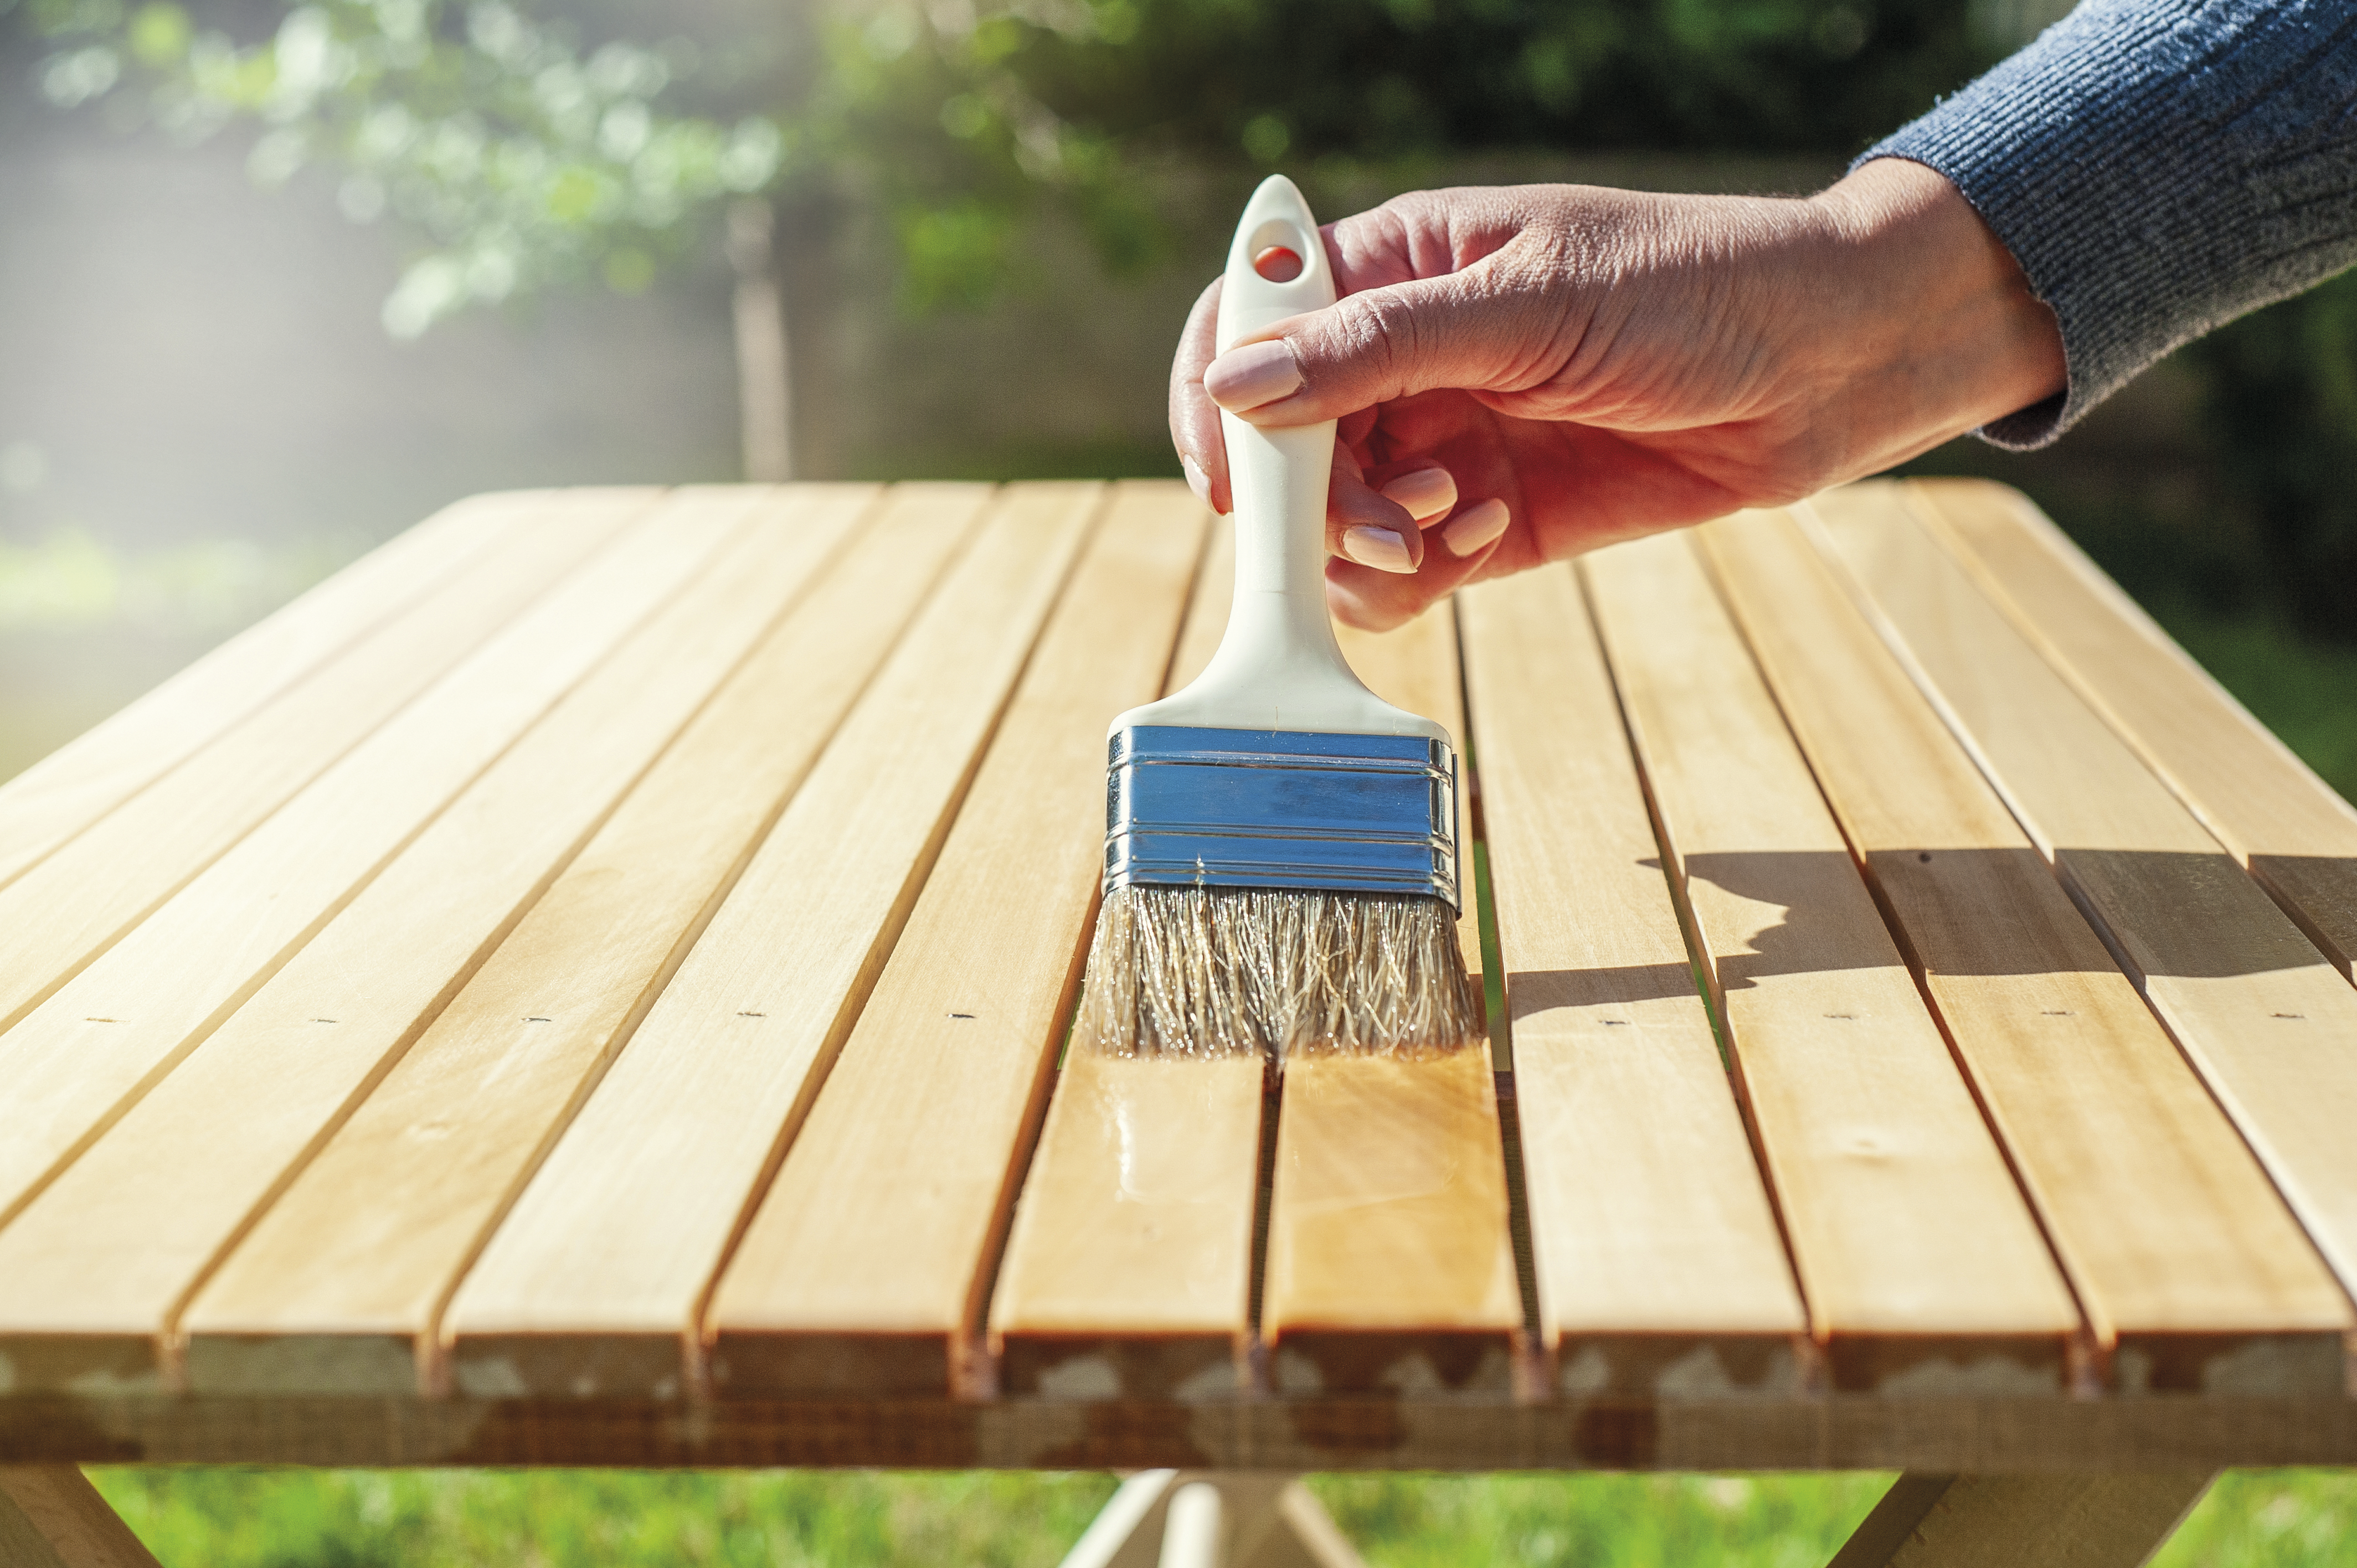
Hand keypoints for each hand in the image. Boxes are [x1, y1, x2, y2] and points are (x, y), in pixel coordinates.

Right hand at [1169, 159, 2065, 628]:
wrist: (1829, 366)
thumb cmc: (1696, 291)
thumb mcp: (1532, 303)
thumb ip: (1382, 347)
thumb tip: (1241, 386)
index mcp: (1401, 265)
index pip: (1256, 323)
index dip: (1220, 397)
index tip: (1231, 477)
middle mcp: (1407, 355)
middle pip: (1287, 442)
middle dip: (1319, 497)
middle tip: (1396, 523)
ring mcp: (1446, 437)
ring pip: (1338, 517)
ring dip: (1372, 542)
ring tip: (1454, 527)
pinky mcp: (1490, 515)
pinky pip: (1405, 568)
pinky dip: (1422, 576)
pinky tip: (1489, 540)